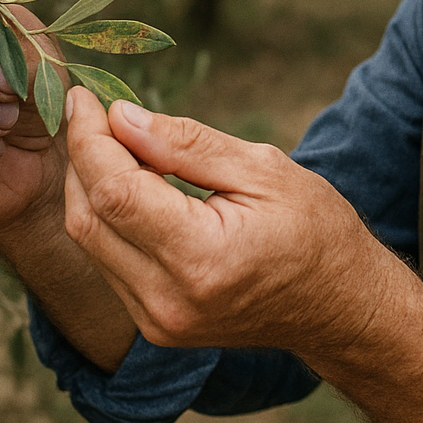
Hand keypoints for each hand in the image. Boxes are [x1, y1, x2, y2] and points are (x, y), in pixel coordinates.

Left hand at [62, 87, 422, 422]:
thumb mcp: (262, 169)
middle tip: (94, 111)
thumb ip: (186, 143)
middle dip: (82, 157)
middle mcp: (169, 299)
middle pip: (89, 217)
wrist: (340, 305)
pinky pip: (108, 261)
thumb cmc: (316, 230)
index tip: (84, 96)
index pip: (114, 191)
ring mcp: (158, 321)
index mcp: (202, 257)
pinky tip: (131, 183)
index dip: (88, 138)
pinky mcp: (154, 326)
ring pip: (89, 241)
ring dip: (90, 185)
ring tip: (114, 141)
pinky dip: (108, 216)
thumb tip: (120, 115)